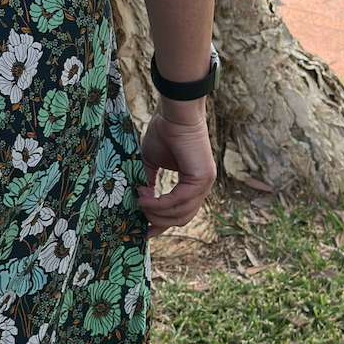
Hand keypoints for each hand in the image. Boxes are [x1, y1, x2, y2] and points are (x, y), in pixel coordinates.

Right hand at [137, 98, 215, 230]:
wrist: (175, 112)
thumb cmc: (164, 130)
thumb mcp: (152, 162)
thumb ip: (149, 182)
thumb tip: (140, 199)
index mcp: (193, 183)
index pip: (182, 212)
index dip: (162, 224)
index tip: (144, 231)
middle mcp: (202, 186)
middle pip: (182, 218)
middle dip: (158, 222)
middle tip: (139, 222)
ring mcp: (205, 183)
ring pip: (180, 213)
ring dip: (156, 212)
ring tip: (138, 201)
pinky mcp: (201, 179)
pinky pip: (178, 200)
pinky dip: (159, 202)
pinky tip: (144, 196)